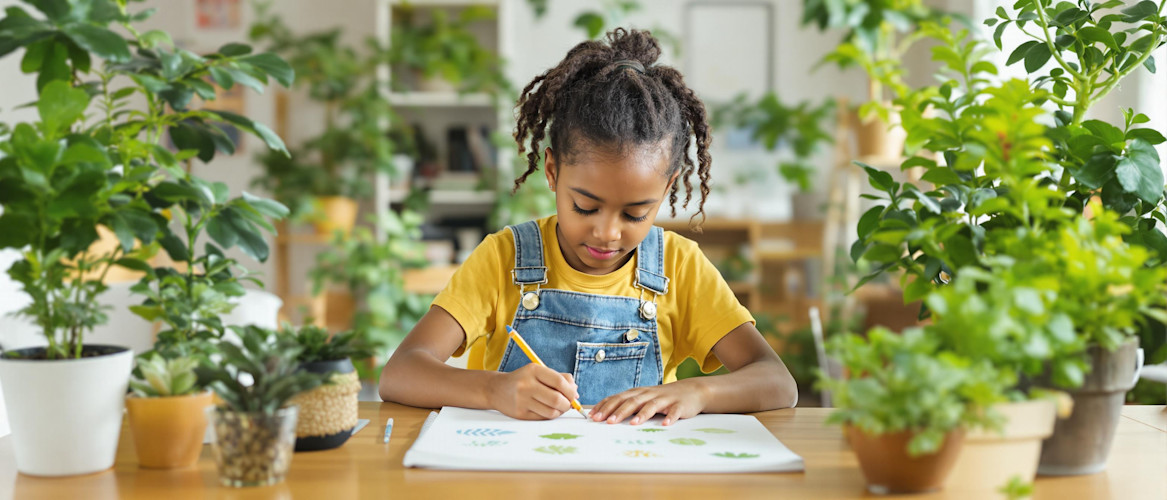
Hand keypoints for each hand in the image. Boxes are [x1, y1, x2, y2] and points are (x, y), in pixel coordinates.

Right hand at [488, 364, 578, 419]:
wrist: (496, 389)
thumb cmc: (524, 380)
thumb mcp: (539, 372)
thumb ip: (560, 378)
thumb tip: (576, 392)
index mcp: (533, 370)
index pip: (559, 381)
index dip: (570, 390)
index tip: (574, 395)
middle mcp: (526, 385)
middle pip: (556, 399)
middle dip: (567, 404)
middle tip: (568, 404)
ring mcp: (522, 400)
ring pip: (551, 411)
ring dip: (560, 411)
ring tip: (558, 407)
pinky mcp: (520, 414)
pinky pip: (542, 418)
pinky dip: (550, 416)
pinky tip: (548, 410)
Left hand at [589, 382, 706, 425]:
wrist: (691, 390)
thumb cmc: (662, 398)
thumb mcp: (643, 399)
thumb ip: (627, 405)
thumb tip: (604, 415)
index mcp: (638, 393)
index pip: (618, 398)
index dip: (606, 406)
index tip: (593, 416)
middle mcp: (649, 394)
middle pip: (632, 401)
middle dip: (618, 411)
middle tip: (606, 421)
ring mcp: (665, 399)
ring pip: (651, 405)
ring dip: (642, 414)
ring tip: (633, 423)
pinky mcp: (679, 405)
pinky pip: (674, 412)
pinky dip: (669, 417)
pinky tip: (665, 424)